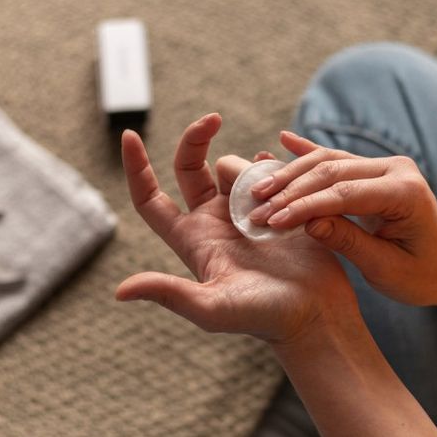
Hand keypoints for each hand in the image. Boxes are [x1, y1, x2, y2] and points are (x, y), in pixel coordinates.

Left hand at [116, 114, 358, 343]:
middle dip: (196, 139)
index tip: (129, 136)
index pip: (149, 198)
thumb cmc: (263, 318)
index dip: (136, 168)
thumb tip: (120, 291)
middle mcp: (214, 222)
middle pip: (191, 168)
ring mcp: (246, 212)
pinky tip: (288, 177)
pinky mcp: (278, 206)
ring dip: (250, 171)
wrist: (316, 316)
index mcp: (191, 239)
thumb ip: (170, 294)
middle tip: (214, 118)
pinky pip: (268, 171)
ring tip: (273, 207)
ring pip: (236, 167)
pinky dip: (273, 166)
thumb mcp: (211, 308)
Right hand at [247, 131, 436, 305]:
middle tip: (255, 208)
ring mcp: (385, 166)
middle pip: (331, 172)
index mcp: (404, 193)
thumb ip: (348, 242)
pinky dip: (307, 151)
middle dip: (289, 191)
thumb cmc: (423, 275)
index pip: (343, 194)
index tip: (271, 220)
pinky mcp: (374, 170)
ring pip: (328, 162)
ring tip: (258, 189)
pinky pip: (336, 158)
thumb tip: (308, 223)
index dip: (303, 206)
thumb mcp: (386, 269)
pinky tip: (283, 139)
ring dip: (290, 174)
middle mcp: (395, 170)